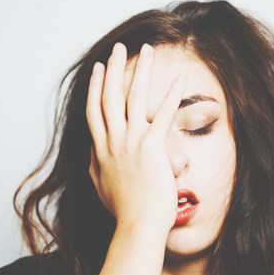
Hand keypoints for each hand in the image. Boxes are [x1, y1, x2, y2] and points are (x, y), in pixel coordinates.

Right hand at [87, 42, 187, 233]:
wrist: (138, 225)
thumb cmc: (125, 212)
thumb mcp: (102, 188)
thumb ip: (97, 168)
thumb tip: (93, 155)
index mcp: (101, 150)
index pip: (94, 111)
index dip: (95, 88)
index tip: (97, 70)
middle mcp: (113, 141)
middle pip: (110, 96)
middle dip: (113, 69)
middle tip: (118, 49)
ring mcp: (132, 142)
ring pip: (133, 97)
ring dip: (141, 71)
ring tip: (147, 50)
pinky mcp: (153, 147)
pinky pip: (163, 113)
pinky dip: (172, 94)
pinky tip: (180, 79)